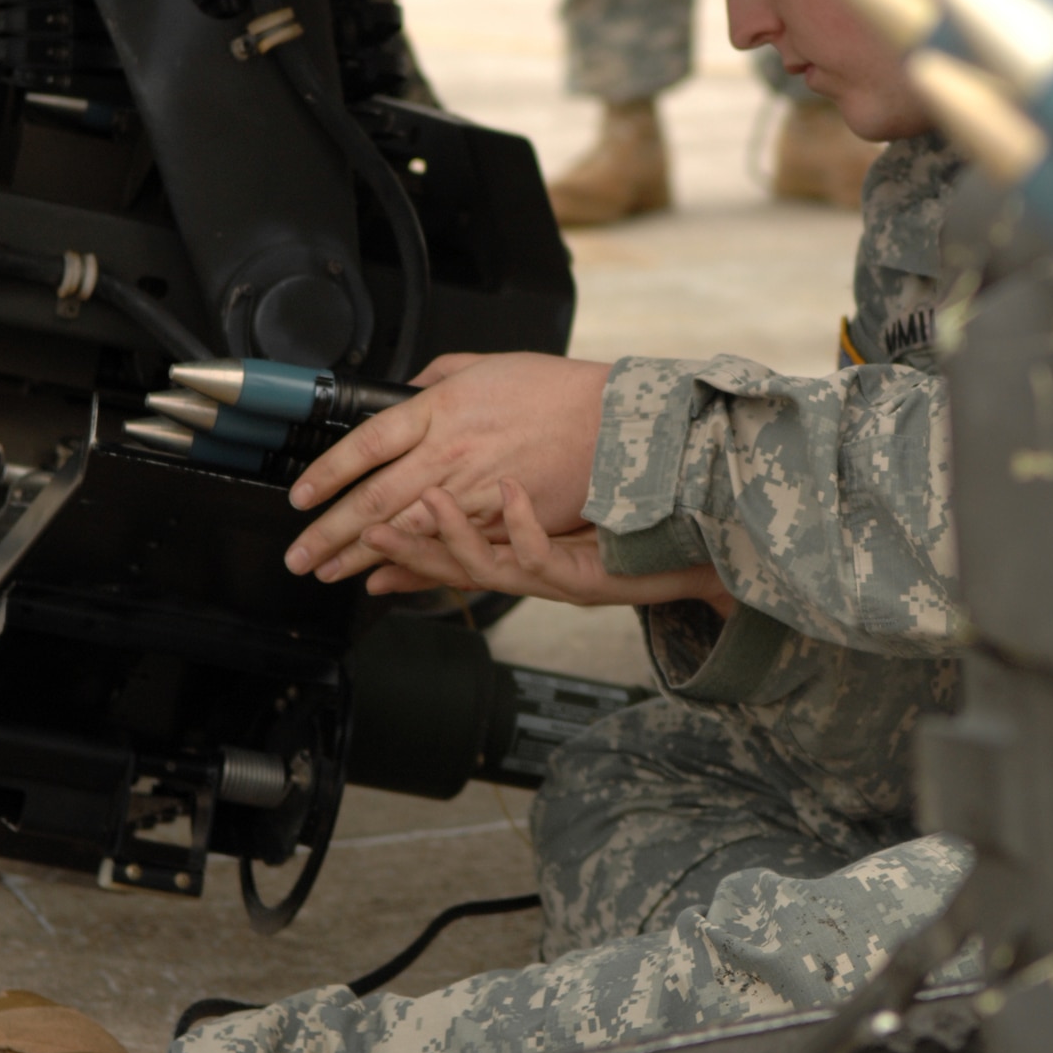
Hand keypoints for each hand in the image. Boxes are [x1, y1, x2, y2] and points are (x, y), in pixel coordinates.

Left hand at [284, 353, 612, 583]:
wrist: (611, 421)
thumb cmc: (551, 390)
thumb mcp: (483, 366)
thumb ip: (434, 381)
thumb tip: (402, 394)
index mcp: (439, 409)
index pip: (366, 444)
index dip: (328, 473)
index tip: (301, 496)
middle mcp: (450, 452)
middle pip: (375, 497)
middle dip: (330, 531)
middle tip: (300, 556)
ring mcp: (475, 490)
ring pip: (405, 529)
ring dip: (362, 555)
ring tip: (329, 572)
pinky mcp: (502, 519)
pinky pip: (448, 547)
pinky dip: (414, 566)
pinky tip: (387, 577)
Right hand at [362, 478, 736, 613]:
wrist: (698, 557)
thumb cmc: (630, 533)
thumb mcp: (560, 517)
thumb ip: (509, 503)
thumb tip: (471, 473)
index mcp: (514, 557)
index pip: (439, 558)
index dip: (393, 548)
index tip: (354, 536)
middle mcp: (526, 573)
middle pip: (448, 570)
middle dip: (402, 548)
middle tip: (365, 528)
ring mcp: (554, 578)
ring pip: (487, 567)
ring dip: (450, 536)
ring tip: (427, 501)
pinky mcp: (586, 577)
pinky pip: (543, 554)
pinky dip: (521, 521)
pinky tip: (509, 491)